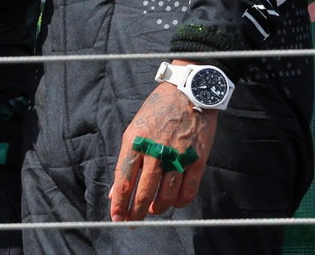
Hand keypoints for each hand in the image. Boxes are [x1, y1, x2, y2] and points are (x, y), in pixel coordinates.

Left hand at [110, 74, 217, 220]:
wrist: (188, 92)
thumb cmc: (156, 111)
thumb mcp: (134, 130)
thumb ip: (126, 160)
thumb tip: (117, 189)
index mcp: (135, 142)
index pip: (123, 180)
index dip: (119, 203)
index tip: (117, 217)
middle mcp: (155, 151)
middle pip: (144, 191)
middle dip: (136, 211)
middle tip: (133, 222)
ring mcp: (178, 157)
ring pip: (166, 195)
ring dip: (157, 207)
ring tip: (152, 210)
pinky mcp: (197, 159)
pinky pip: (189, 190)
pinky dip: (180, 201)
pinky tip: (174, 203)